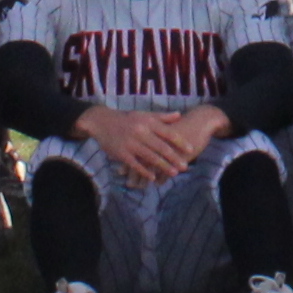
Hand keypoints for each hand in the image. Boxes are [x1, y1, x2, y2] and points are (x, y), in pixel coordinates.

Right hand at [85, 103, 217, 190]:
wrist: (102, 121)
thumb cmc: (127, 119)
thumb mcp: (144, 114)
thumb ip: (162, 117)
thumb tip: (179, 115)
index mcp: (148, 122)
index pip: (167, 133)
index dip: (180, 142)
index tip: (190, 150)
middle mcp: (141, 132)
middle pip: (161, 147)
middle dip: (174, 158)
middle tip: (185, 166)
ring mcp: (131, 143)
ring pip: (150, 157)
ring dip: (163, 166)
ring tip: (174, 173)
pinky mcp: (121, 153)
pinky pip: (135, 164)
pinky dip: (144, 171)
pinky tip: (153, 177)